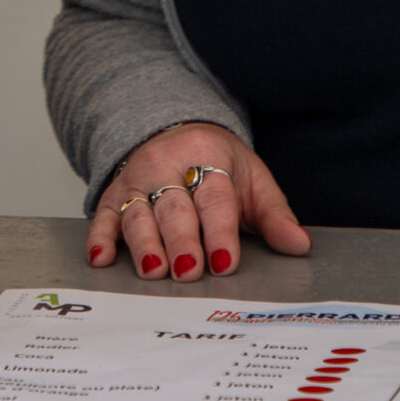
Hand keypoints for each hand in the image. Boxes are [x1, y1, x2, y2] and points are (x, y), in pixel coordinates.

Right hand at [85, 122, 307, 282]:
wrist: (173, 128)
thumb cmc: (217, 163)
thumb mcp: (251, 179)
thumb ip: (274, 215)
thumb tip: (299, 245)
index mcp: (207, 158)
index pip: (214, 198)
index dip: (219, 231)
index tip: (224, 262)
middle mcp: (167, 166)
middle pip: (174, 208)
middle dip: (181, 241)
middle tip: (188, 271)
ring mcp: (137, 180)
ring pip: (138, 214)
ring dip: (144, 243)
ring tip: (153, 271)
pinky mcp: (113, 194)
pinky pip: (103, 215)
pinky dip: (100, 237)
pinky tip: (101, 258)